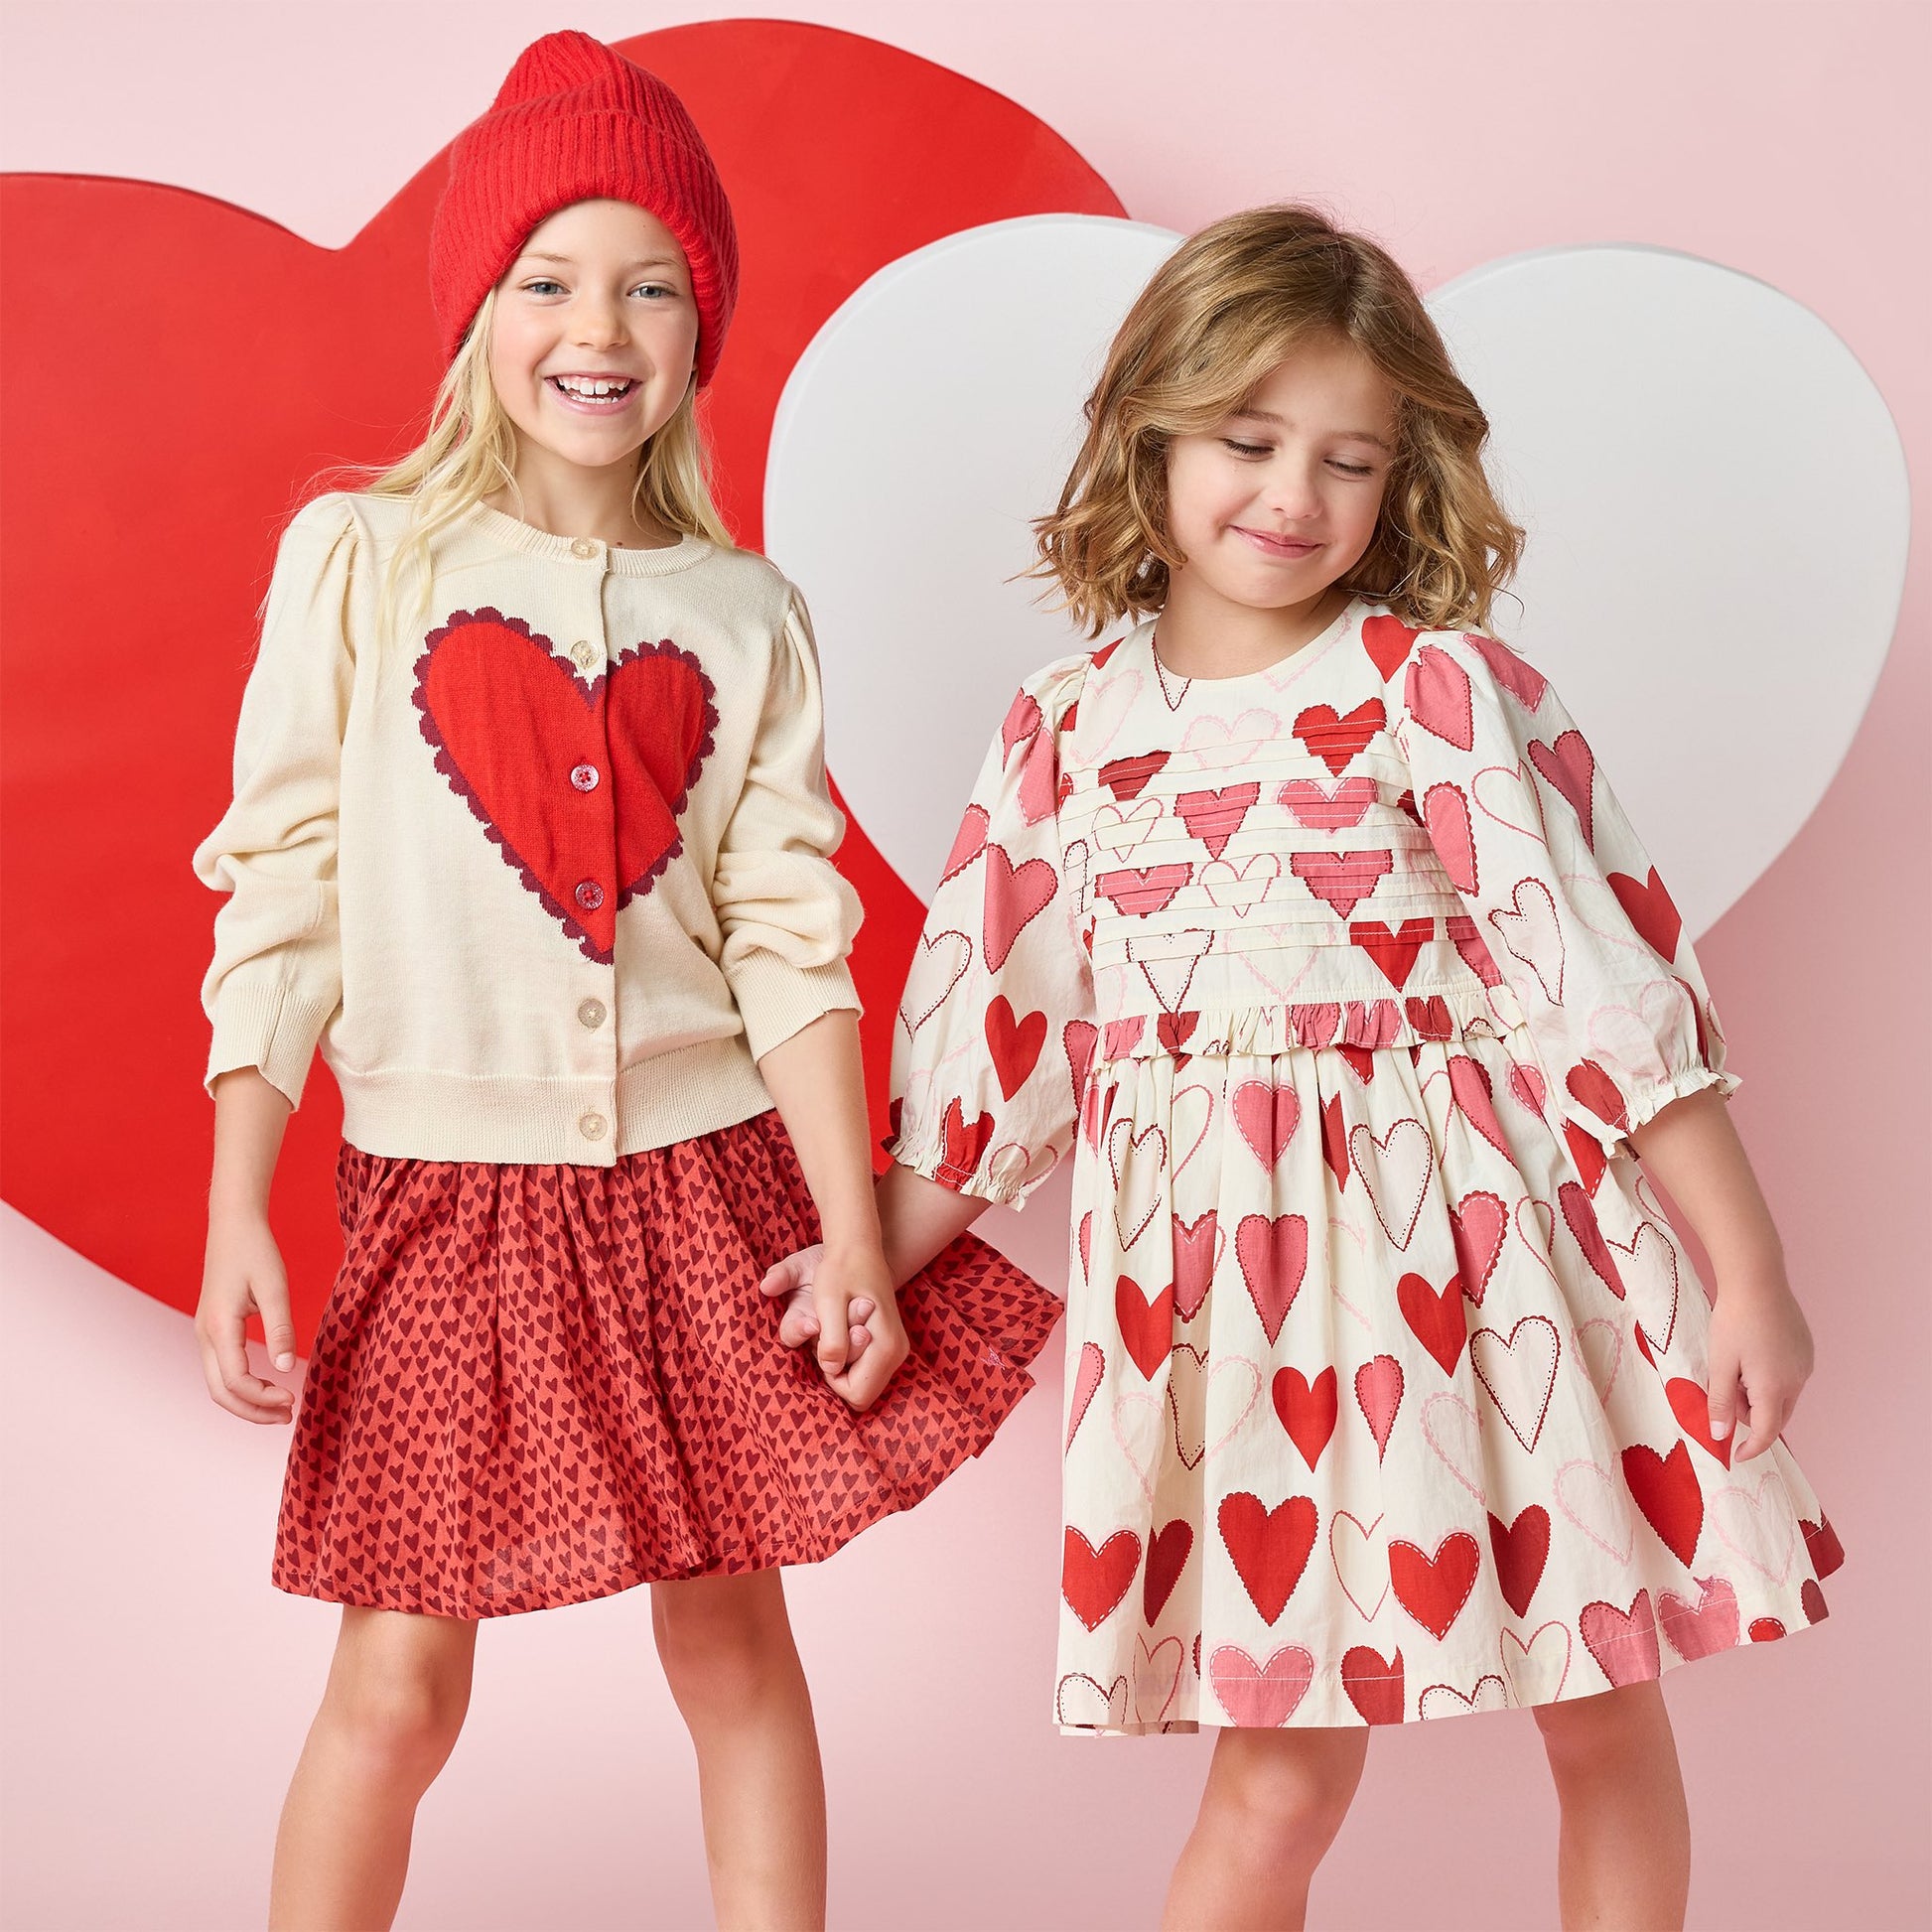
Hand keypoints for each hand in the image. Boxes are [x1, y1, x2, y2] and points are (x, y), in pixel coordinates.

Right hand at [195, 1206, 297, 1423]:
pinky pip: (221, 1370)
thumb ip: (281, 1328)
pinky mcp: (212, 1330)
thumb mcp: (275, 1286)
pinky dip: (242, 1387)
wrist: (233, 1225)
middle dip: (252, 1411)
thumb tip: (286, 1369)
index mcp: (218, 1327)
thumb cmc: (256, 1251)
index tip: (294, 1399)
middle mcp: (204, 1335)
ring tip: (282, 1408)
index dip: (263, 1398)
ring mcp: (204, 1334)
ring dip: (247, 1402)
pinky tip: (268, 1387)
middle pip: (220, 1393)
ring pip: (217, 1385)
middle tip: (289, 1417)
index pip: (235, 1382)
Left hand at [759, 1241, 910, 1411]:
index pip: (856, 1394)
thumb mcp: (828, 1302)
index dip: (831, 1376)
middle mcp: (898, 1352)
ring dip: (842, 1364)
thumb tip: (833, 1369)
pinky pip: (866, 1370)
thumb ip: (833, 1340)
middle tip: (829, 1334)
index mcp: (886, 1345)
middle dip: (837, 1372)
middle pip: (861, 1393)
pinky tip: (842, 1330)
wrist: (858, 1248)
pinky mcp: (890, 1345)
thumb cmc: (841, 1271)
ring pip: (863, 1383)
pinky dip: (848, 1358)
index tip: (824, 1344)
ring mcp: (896, 1350)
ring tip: (835, 1328)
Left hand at [1706, 1268, 1814, 1459]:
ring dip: (1759, 1394)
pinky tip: (1752, 1352)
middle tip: (1724, 1391)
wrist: (1757, 1280)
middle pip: (1776, 1415)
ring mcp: (1805, 1363)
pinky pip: (1789, 1376)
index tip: (1736, 1456)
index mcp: (1774, 1387)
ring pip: (1782, 1396)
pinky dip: (1769, 1377)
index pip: (1767, 1432)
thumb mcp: (1720, 1364)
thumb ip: (1719, 1402)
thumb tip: (1720, 1436)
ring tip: (1736, 1365)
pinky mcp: (1805, 1349)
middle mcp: (1798, 1380)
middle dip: (1751, 1414)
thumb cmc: (1733, 1321)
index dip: (1752, 1447)